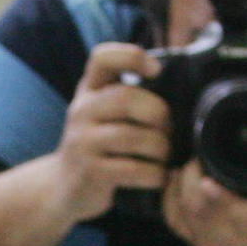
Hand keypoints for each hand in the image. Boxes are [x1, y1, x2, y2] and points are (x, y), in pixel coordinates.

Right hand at [54, 43, 171, 221]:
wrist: (65, 188)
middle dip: (159, 114)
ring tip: (165, 156)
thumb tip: (181, 82)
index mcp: (90, 90)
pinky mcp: (90, 172)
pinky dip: (155, 174)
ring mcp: (82, 141)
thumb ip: (130, 95)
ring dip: (161, 148)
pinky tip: (158, 177)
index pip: (103, 57)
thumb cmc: (100, 145)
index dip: (133, 57)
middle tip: (169, 130)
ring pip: (133, 137)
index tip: (156, 71)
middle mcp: (81, 111)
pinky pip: (133, 169)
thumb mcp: (105, 113)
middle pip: (127, 99)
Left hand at [162, 136, 246, 245]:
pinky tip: (177, 177)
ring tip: (196, 159)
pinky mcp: (195, 242)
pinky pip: (172, 217)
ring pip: (182, 207)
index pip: (235, 212)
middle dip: (193, 174)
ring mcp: (207, 240)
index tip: (208, 182)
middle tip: (204, 149)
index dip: (218, 197)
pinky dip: (169, 195)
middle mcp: (228, 235)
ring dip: (183, 180)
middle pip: (197, 204)